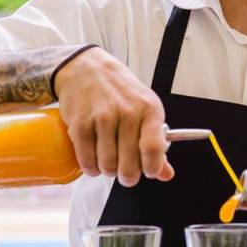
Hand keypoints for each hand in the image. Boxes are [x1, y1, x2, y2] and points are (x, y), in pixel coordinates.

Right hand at [53, 46, 172, 185]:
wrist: (88, 69)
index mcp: (149, 109)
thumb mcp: (146, 110)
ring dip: (107, 171)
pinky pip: (86, 160)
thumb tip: (165, 174)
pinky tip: (93, 161)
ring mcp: (102, 118)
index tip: (149, 172)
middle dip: (128, 176)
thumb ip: (156, 144)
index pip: (154, 149)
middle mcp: (127, 112)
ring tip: (108, 162)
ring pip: (107, 166)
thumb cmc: (121, 92)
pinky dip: (90, 168)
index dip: (152, 168)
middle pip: (129, 165)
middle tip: (125, 172)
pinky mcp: (80, 124)